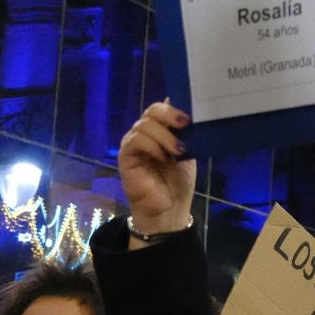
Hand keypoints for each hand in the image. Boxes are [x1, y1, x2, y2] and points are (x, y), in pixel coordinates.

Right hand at [118, 103, 197, 234]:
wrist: (170, 206)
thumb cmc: (178, 181)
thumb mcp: (188, 152)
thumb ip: (185, 132)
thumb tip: (182, 107)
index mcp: (160, 130)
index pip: (160, 109)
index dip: (173, 107)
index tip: (189, 114)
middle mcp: (145, 133)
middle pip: (151, 111)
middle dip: (169, 115)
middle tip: (185, 124)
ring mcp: (134, 143)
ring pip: (144, 125)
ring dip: (165, 135)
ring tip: (179, 150)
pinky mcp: (125, 155)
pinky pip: (136, 141)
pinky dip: (152, 145)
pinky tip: (163, 157)